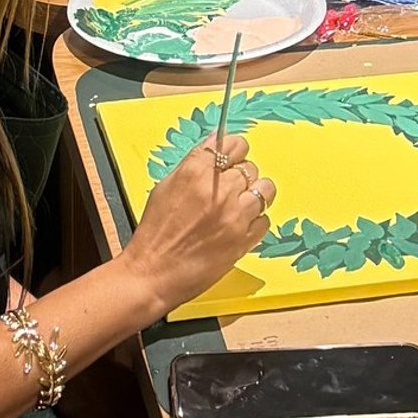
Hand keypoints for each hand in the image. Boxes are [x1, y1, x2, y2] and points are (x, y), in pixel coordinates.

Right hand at [125, 132, 273, 315]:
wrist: (152, 273)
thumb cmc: (154, 235)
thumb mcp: (165, 187)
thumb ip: (193, 166)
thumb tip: (214, 151)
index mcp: (196, 171)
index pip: (234, 143)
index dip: (234, 151)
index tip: (232, 158)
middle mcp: (219, 189)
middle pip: (250, 166)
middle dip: (241, 175)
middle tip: (229, 189)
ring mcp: (234, 215)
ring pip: (265, 189)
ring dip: (254, 195)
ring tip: (240, 206)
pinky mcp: (243, 240)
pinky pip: (265, 220)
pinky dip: (255, 221)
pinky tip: (239, 226)